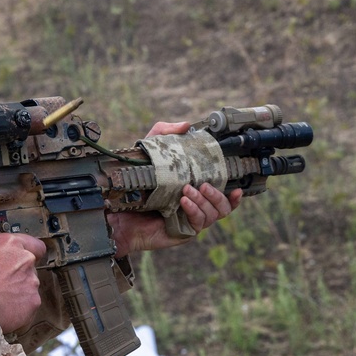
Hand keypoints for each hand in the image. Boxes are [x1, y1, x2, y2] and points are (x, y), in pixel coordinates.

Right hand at [0, 234, 45, 332]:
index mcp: (9, 244)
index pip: (33, 245)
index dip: (29, 253)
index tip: (22, 260)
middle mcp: (24, 260)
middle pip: (29, 267)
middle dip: (18, 275)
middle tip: (1, 284)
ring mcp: (31, 281)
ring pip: (29, 286)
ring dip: (18, 292)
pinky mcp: (33, 302)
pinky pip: (28, 305)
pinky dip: (18, 309)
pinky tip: (2, 310)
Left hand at [107, 121, 242, 256]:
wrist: (117, 213)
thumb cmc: (135, 184)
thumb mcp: (150, 153)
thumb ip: (165, 134)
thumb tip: (185, 125)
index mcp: (195, 192)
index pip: (222, 196)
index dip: (234, 194)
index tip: (238, 188)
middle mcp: (196, 207)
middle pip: (224, 206)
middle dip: (217, 194)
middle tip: (202, 184)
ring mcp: (190, 220)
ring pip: (213, 214)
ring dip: (204, 201)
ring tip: (187, 191)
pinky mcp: (182, 231)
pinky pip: (198, 223)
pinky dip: (195, 211)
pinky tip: (184, 202)